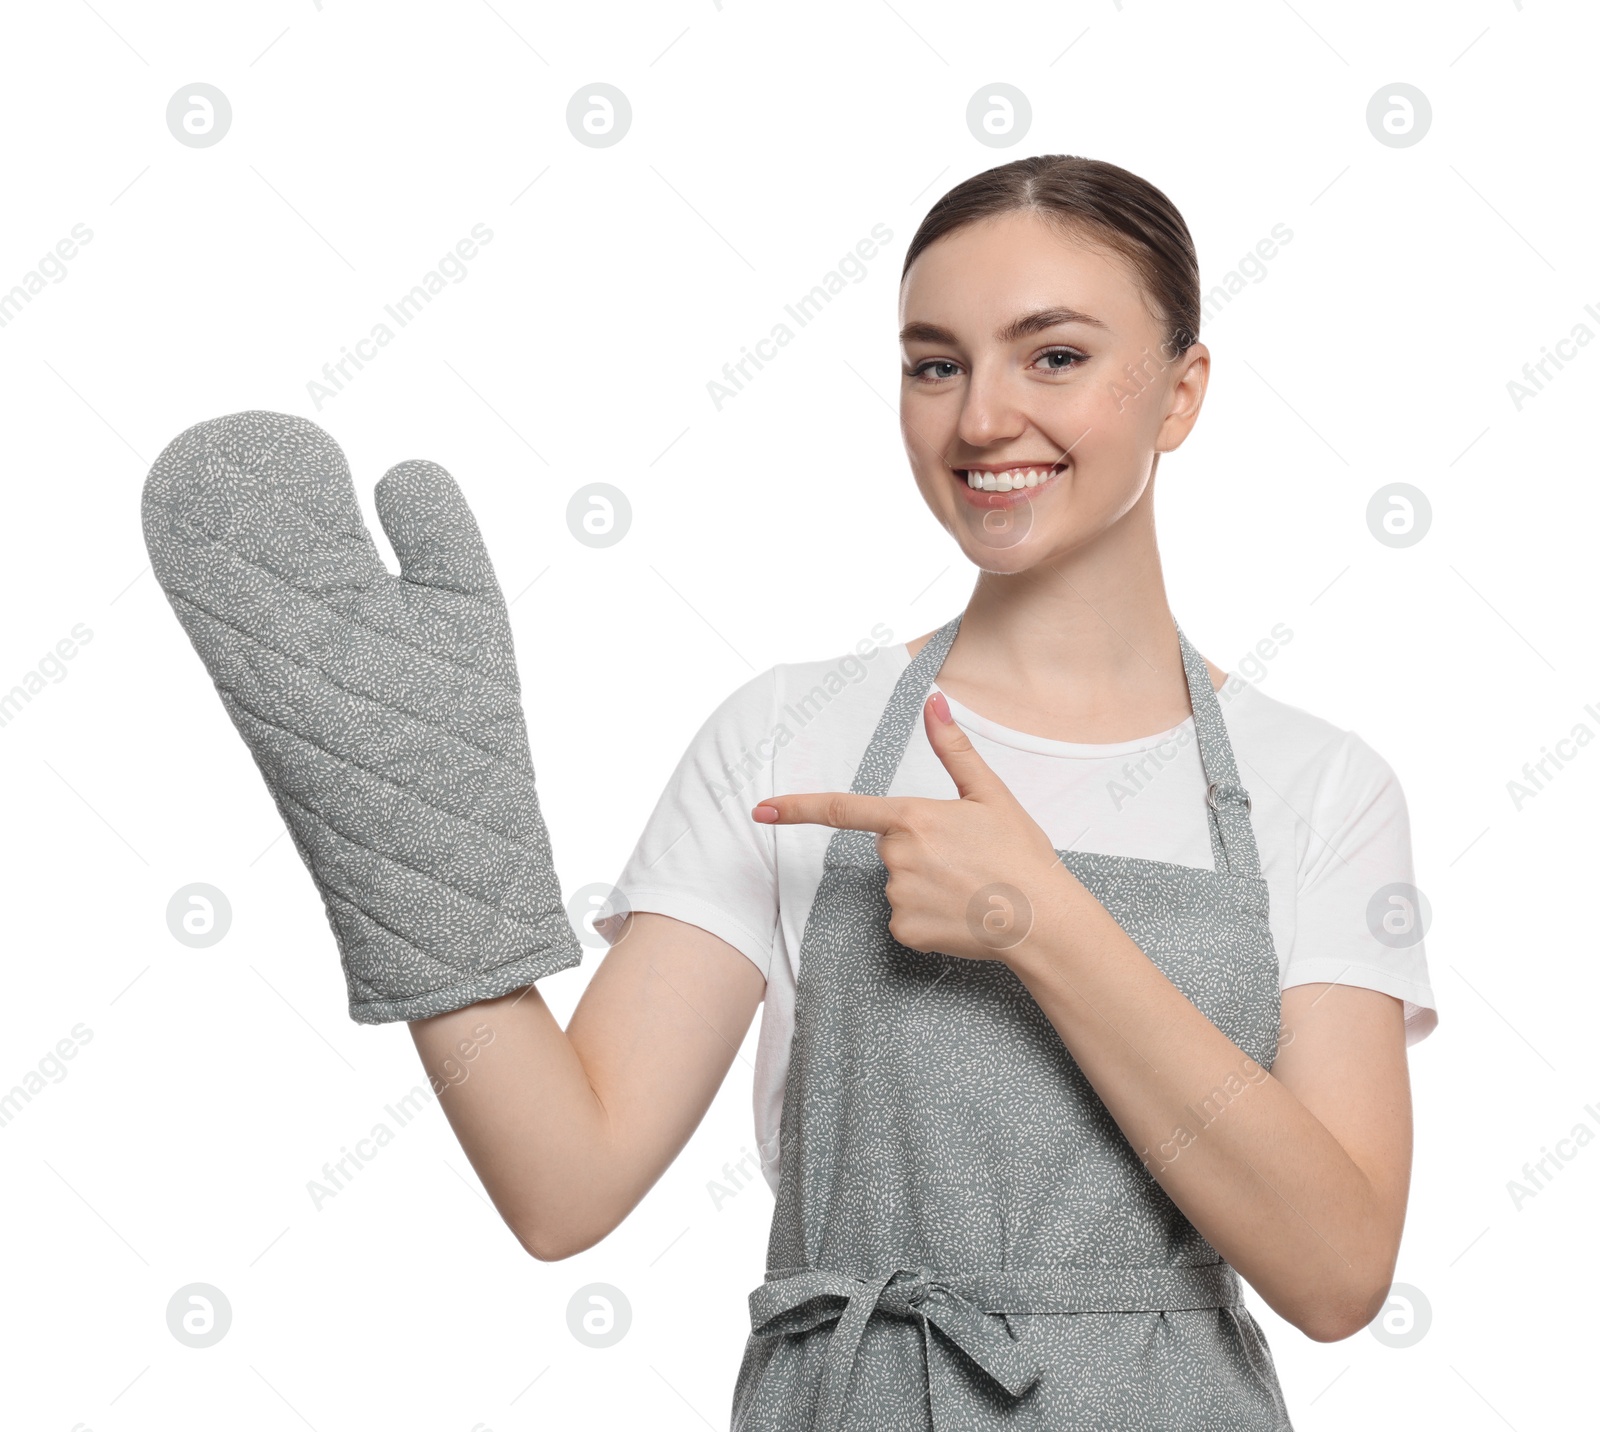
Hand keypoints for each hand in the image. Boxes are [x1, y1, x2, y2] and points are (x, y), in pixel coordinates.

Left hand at [752, 692, 1075, 963]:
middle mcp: (898, 856)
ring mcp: (898, 896)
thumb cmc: (1021, 855)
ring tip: (969, 888)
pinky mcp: (905, 931)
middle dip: (919, 851)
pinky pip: (904, 919)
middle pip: (889, 848)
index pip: (842, 809)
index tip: (761, 810)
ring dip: (926, 885)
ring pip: (899, 884)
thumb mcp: (991, 794)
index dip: (796, 808)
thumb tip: (934, 702)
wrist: (1043, 920)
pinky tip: (959, 914)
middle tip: (966, 860)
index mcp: (913, 817)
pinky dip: (928, 918)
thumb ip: (954, 749)